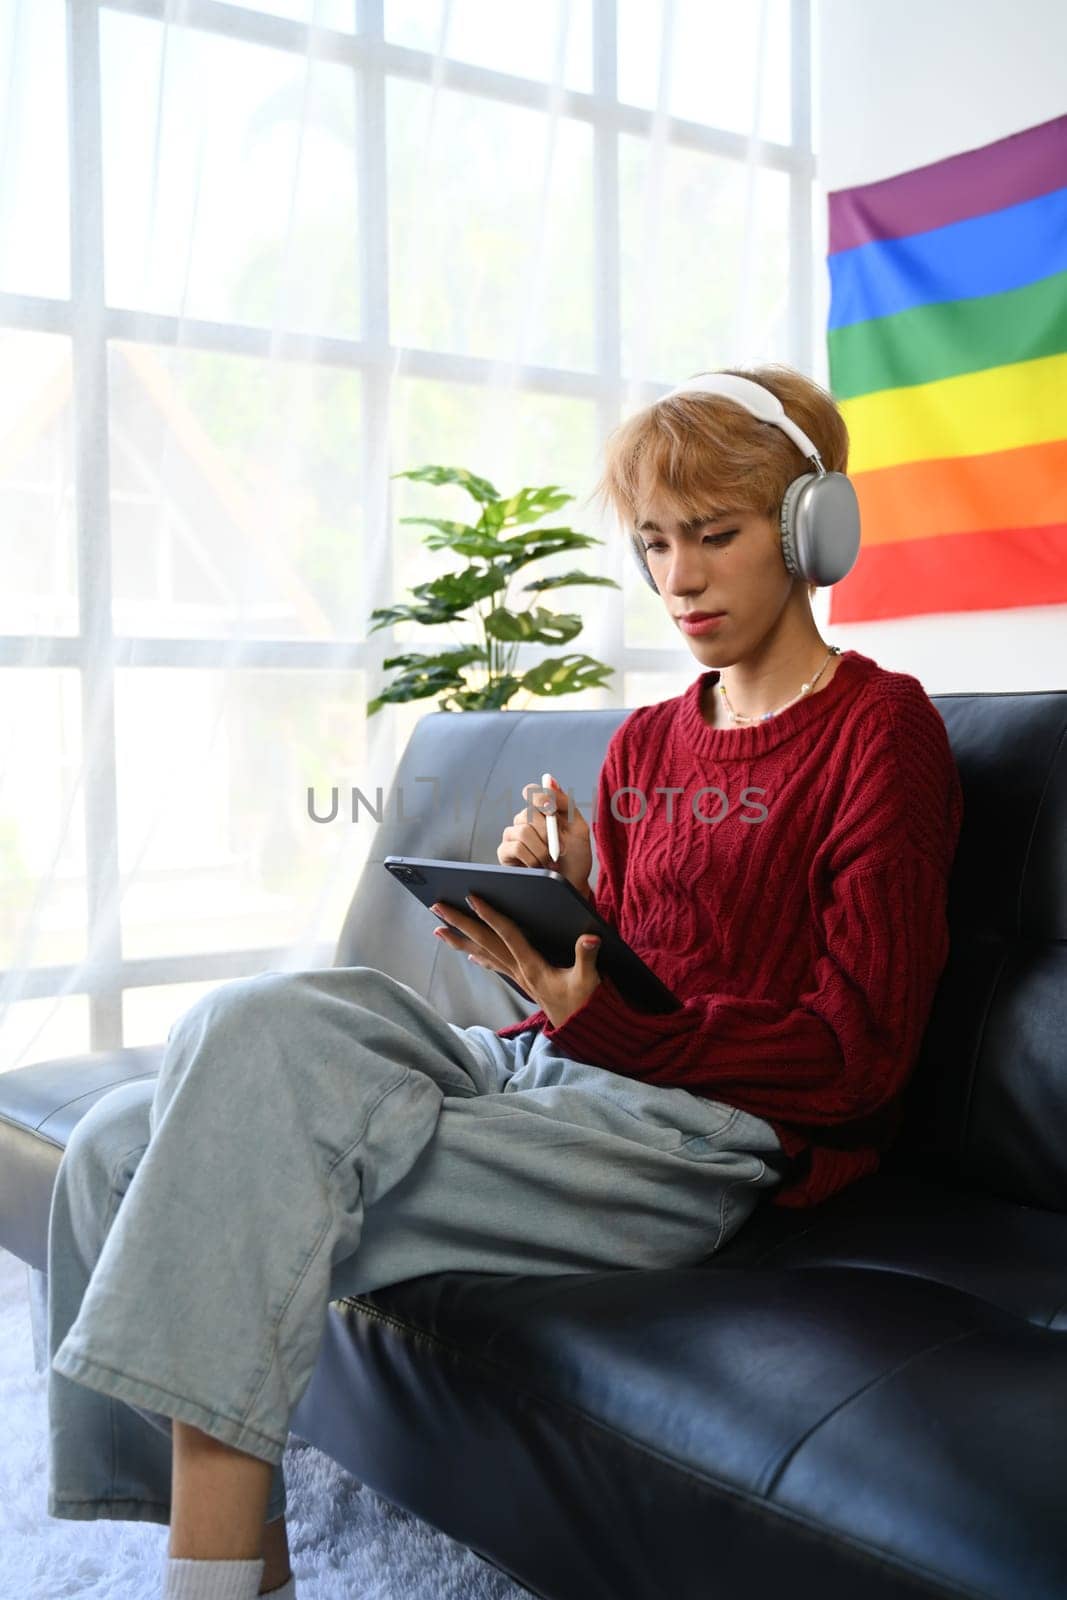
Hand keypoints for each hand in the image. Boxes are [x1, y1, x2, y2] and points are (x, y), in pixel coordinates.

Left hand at [430, 892, 601, 1028]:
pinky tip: (469, 953)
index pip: (506, 934)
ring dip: (460, 940)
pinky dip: (479, 957)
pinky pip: (494, 965)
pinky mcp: (521, 981)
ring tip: (438, 929)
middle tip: (436, 907)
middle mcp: (519, 970)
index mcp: (532, 965)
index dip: (489, 915)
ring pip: (483, 953)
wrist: (581, 1029)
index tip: (471, 898)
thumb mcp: (588, 980)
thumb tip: (590, 937)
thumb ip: (587, 957)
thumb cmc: (584, 1003)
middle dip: (460, 923)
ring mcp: (517, 976)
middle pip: (484, 942)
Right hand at [497, 774, 593, 899]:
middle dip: (548, 832)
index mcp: (543, 811)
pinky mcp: (504, 853)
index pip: (532, 792)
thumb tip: (549, 779)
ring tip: (550, 861)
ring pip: (522, 830)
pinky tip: (537, 866)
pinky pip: (514, 846)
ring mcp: (513, 836)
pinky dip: (530, 857)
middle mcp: (525, 820)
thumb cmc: (576, 857)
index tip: (551, 810)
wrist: (572, 885)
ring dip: (542, 849)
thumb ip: (565, 803)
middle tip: (560, 848)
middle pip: (528, 813)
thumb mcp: (579, 828)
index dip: (540, 797)